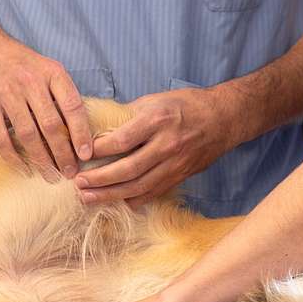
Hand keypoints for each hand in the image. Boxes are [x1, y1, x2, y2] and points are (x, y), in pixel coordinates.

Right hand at [0, 26, 90, 177]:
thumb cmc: (22, 64)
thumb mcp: (49, 68)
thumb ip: (63, 94)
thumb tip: (83, 130)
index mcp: (53, 73)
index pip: (73, 106)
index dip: (81, 133)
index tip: (86, 154)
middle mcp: (31, 83)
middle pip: (52, 126)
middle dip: (63, 154)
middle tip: (71, 173)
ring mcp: (7, 94)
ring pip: (28, 135)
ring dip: (42, 160)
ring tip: (52, 176)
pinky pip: (2, 138)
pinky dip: (14, 158)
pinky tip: (24, 170)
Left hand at [74, 86, 240, 206]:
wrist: (225, 117)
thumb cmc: (187, 105)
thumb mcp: (156, 100)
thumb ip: (129, 115)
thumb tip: (100, 128)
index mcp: (158, 120)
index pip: (121, 141)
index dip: (97, 150)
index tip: (79, 155)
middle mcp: (167, 144)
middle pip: (127, 169)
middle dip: (98, 179)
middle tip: (77, 183)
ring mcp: (176, 163)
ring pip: (138, 187)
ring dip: (110, 195)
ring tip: (88, 198)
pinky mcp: (182, 175)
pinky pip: (154, 193)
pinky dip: (133, 200)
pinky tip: (117, 201)